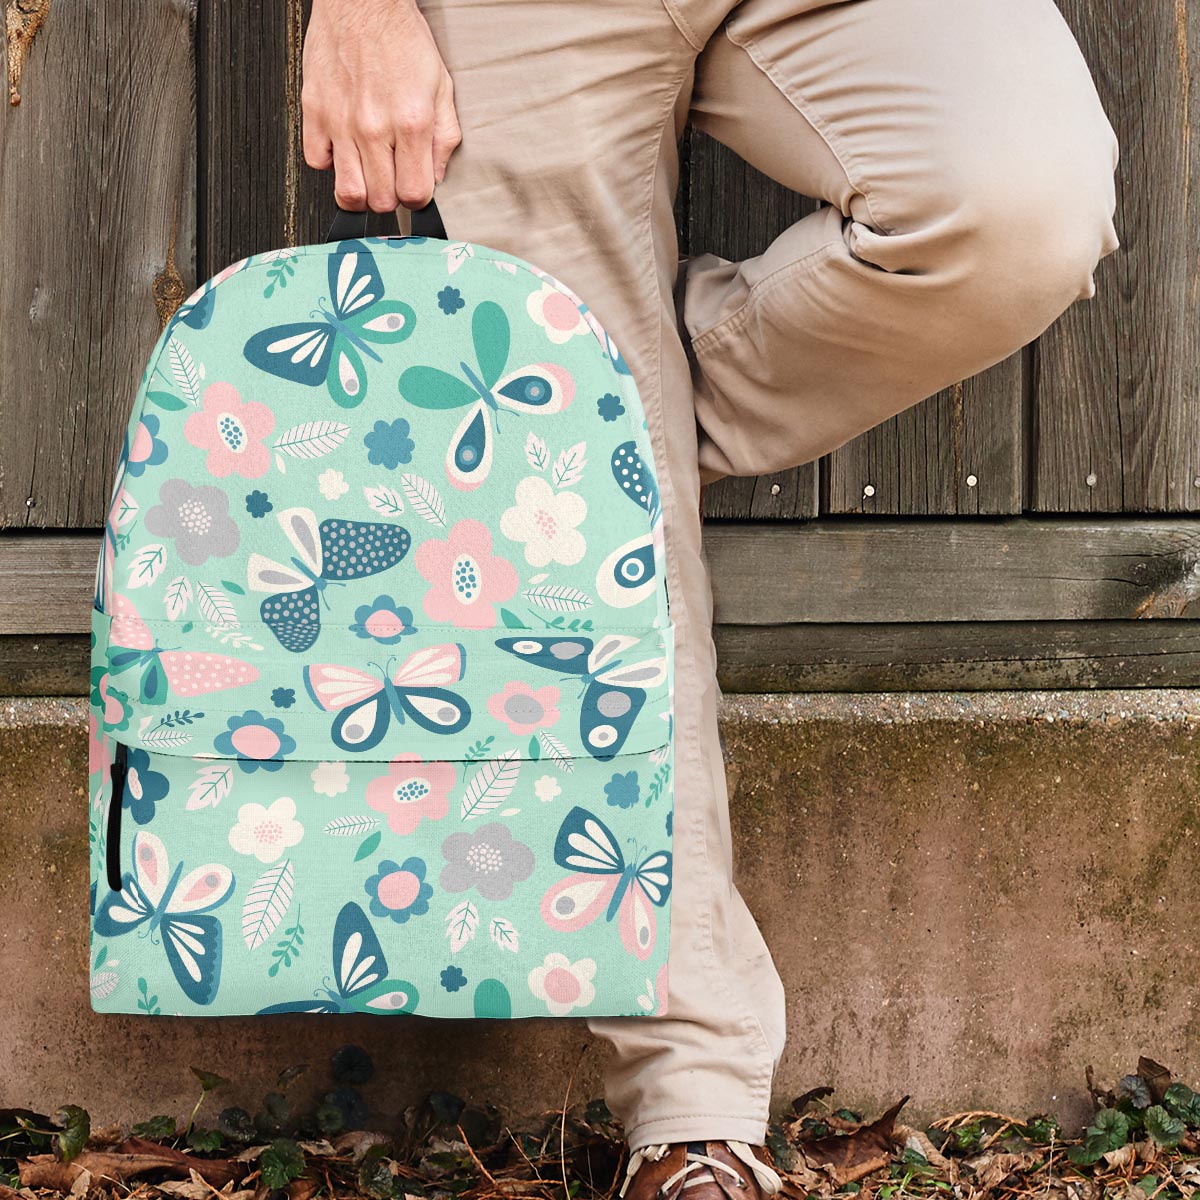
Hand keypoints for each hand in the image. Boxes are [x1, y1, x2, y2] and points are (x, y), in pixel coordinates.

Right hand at [302, 0, 460, 211]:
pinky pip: (317, 162)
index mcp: (411, 123)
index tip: (414, 188)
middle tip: (392, 179)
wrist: (362, 1)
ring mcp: (341, 122)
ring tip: (368, 176)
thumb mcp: (441, 87)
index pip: (414, 194)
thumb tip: (437, 176)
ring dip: (361, 192)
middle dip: (390, 197)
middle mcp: (374, 127)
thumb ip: (444, 137)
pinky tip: (344, 149)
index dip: (417, 199)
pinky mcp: (314, 111)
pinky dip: (330, 163)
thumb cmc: (401, 39)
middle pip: (381, 201)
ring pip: (348, 192)